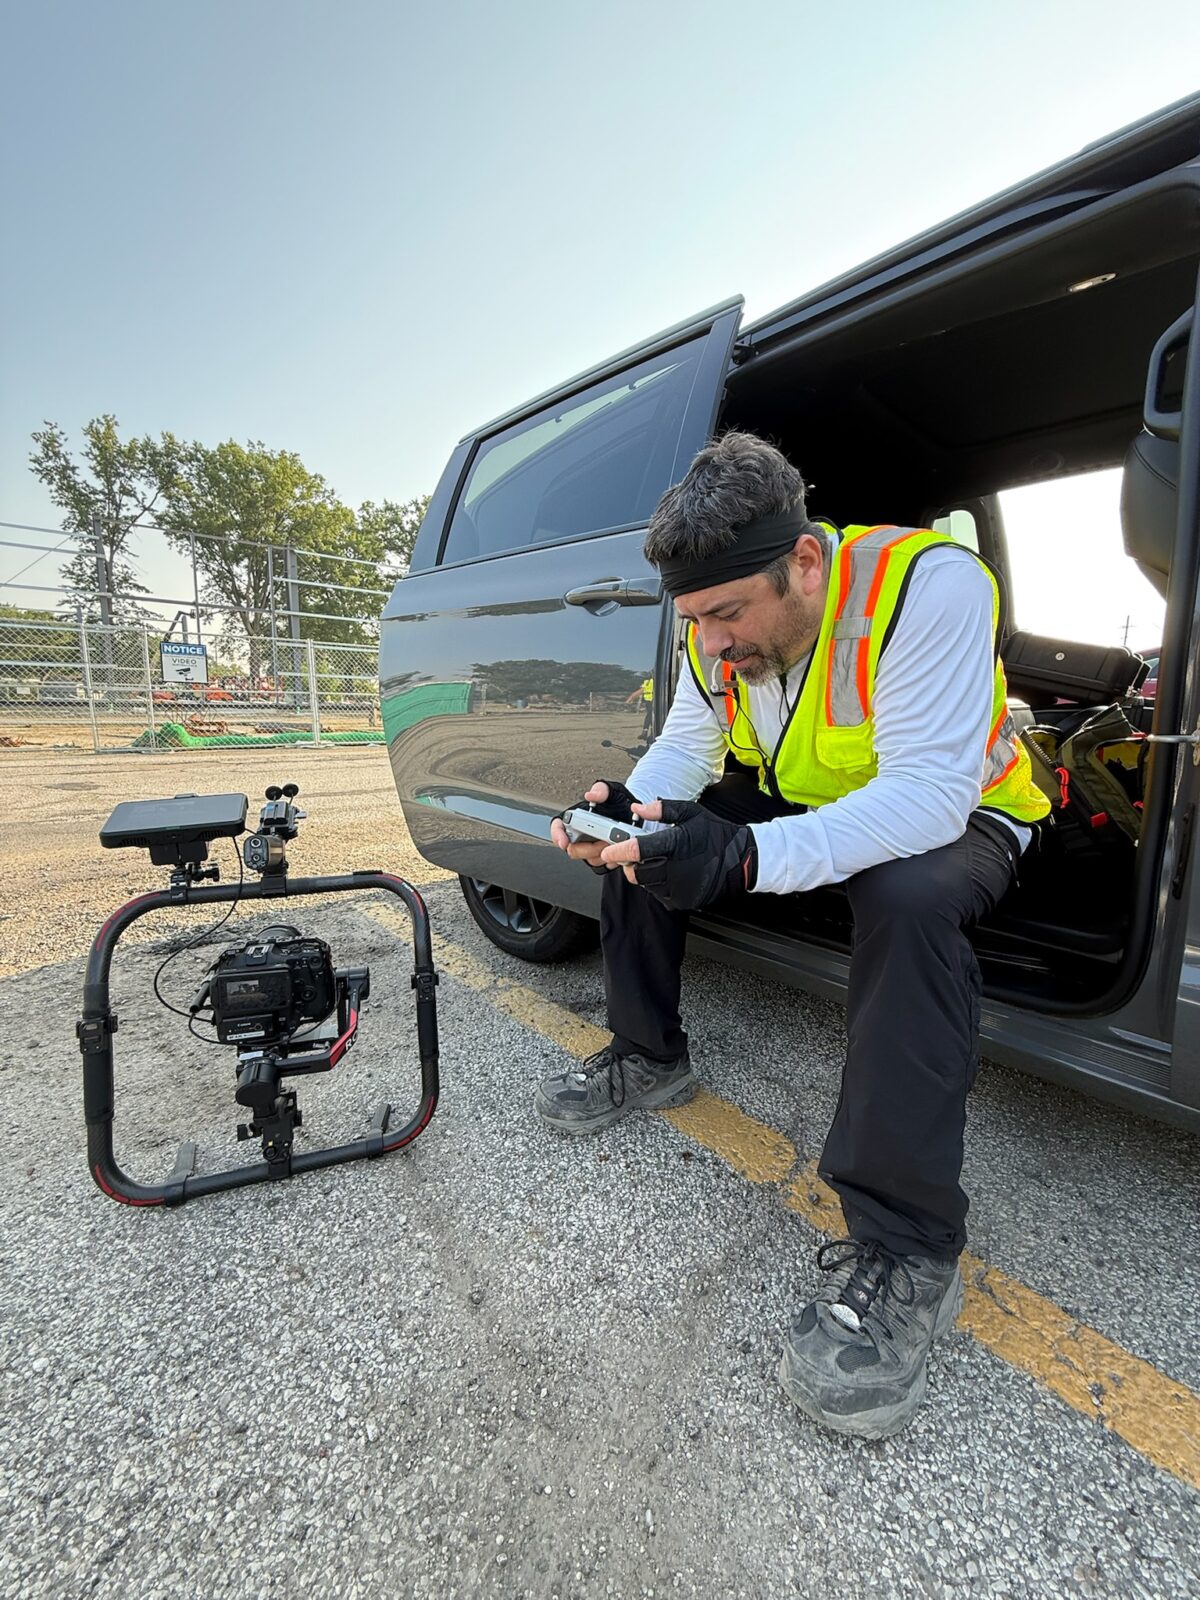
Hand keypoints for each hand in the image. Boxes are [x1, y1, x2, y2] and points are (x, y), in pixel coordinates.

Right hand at [551, 780, 639, 872]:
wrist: (631, 814)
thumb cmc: (618, 802)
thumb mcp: (611, 791)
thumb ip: (601, 790)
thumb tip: (591, 795)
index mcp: (575, 818)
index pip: (557, 827)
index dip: (557, 836)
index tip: (564, 842)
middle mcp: (579, 834)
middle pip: (573, 849)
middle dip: (588, 848)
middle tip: (603, 842)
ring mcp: (589, 846)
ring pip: (588, 858)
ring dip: (601, 854)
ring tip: (614, 843)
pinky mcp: (600, 856)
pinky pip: (601, 863)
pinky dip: (610, 859)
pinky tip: (618, 850)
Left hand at [601, 799, 757, 908]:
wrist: (740, 860)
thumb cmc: (715, 834)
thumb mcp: (691, 813)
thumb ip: (662, 809)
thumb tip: (637, 808)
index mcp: (676, 844)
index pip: (638, 849)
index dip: (619, 850)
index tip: (608, 851)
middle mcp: (675, 868)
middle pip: (638, 871)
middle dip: (631, 863)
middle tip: (636, 854)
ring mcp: (679, 888)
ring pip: (647, 884)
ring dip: (644, 873)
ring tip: (657, 861)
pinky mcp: (682, 900)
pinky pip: (659, 894)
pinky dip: (657, 884)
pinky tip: (668, 873)